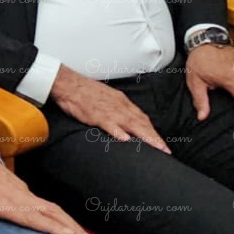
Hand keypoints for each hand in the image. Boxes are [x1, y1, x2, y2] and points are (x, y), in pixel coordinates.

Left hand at [0, 157, 91, 233]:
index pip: (33, 217)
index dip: (52, 227)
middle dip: (71, 227)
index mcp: (5, 202)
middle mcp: (19, 197)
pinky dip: (60, 215)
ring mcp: (24, 192)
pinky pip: (46, 204)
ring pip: (52, 208)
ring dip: (70, 222)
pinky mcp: (24, 190)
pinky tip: (68, 225)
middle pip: (51, 213)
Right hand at [48, 65, 170, 153]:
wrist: (68, 83)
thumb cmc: (85, 91)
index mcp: (121, 102)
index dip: (153, 131)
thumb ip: (117, 108)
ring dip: (145, 136)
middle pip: (141, 123)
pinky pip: (109, 123)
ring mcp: (108, 110)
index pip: (142, 118)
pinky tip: (125, 139)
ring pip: (131, 124)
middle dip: (154, 138)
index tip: (161, 143)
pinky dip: (118, 131)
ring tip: (155, 148)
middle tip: (165, 150)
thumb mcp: (106, 98)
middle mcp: (119, 106)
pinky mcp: (95, 114)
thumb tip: (126, 121)